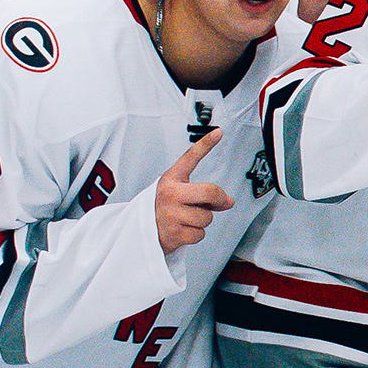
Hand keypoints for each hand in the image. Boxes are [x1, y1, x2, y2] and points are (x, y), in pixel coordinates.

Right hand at [153, 129, 233, 254]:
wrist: (138, 233)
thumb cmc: (160, 209)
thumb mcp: (175, 193)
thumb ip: (202, 193)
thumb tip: (228, 202)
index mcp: (171, 180)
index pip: (189, 158)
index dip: (205, 144)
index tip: (218, 132)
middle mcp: (169, 194)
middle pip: (211, 192)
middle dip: (219, 201)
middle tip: (217, 204)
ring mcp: (170, 214)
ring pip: (207, 218)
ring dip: (201, 221)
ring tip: (185, 220)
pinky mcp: (173, 233)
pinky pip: (200, 234)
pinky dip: (195, 235)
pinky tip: (181, 231)